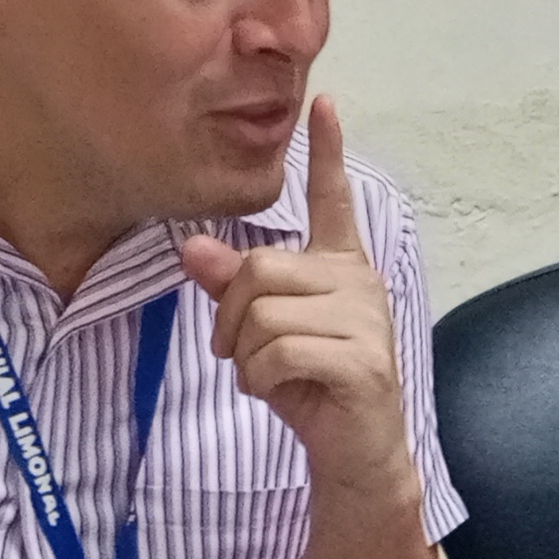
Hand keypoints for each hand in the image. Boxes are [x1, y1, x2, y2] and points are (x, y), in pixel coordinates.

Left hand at [178, 97, 416, 503]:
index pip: (335, 201)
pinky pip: (280, 352)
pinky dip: (262, 380)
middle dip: (231, 318)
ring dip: (246, 357)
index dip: (328, 153)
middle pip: (259, 269)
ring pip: (263, 314)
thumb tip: (192, 247)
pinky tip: (280, 394)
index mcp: (341, 268)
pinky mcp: (362, 361)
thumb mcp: (264, 333)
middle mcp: (359, 284)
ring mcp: (366, 321)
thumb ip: (232, 287)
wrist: (356, 456)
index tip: (324, 103)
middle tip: (241, 355)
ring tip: (268, 378)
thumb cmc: (312, 388)